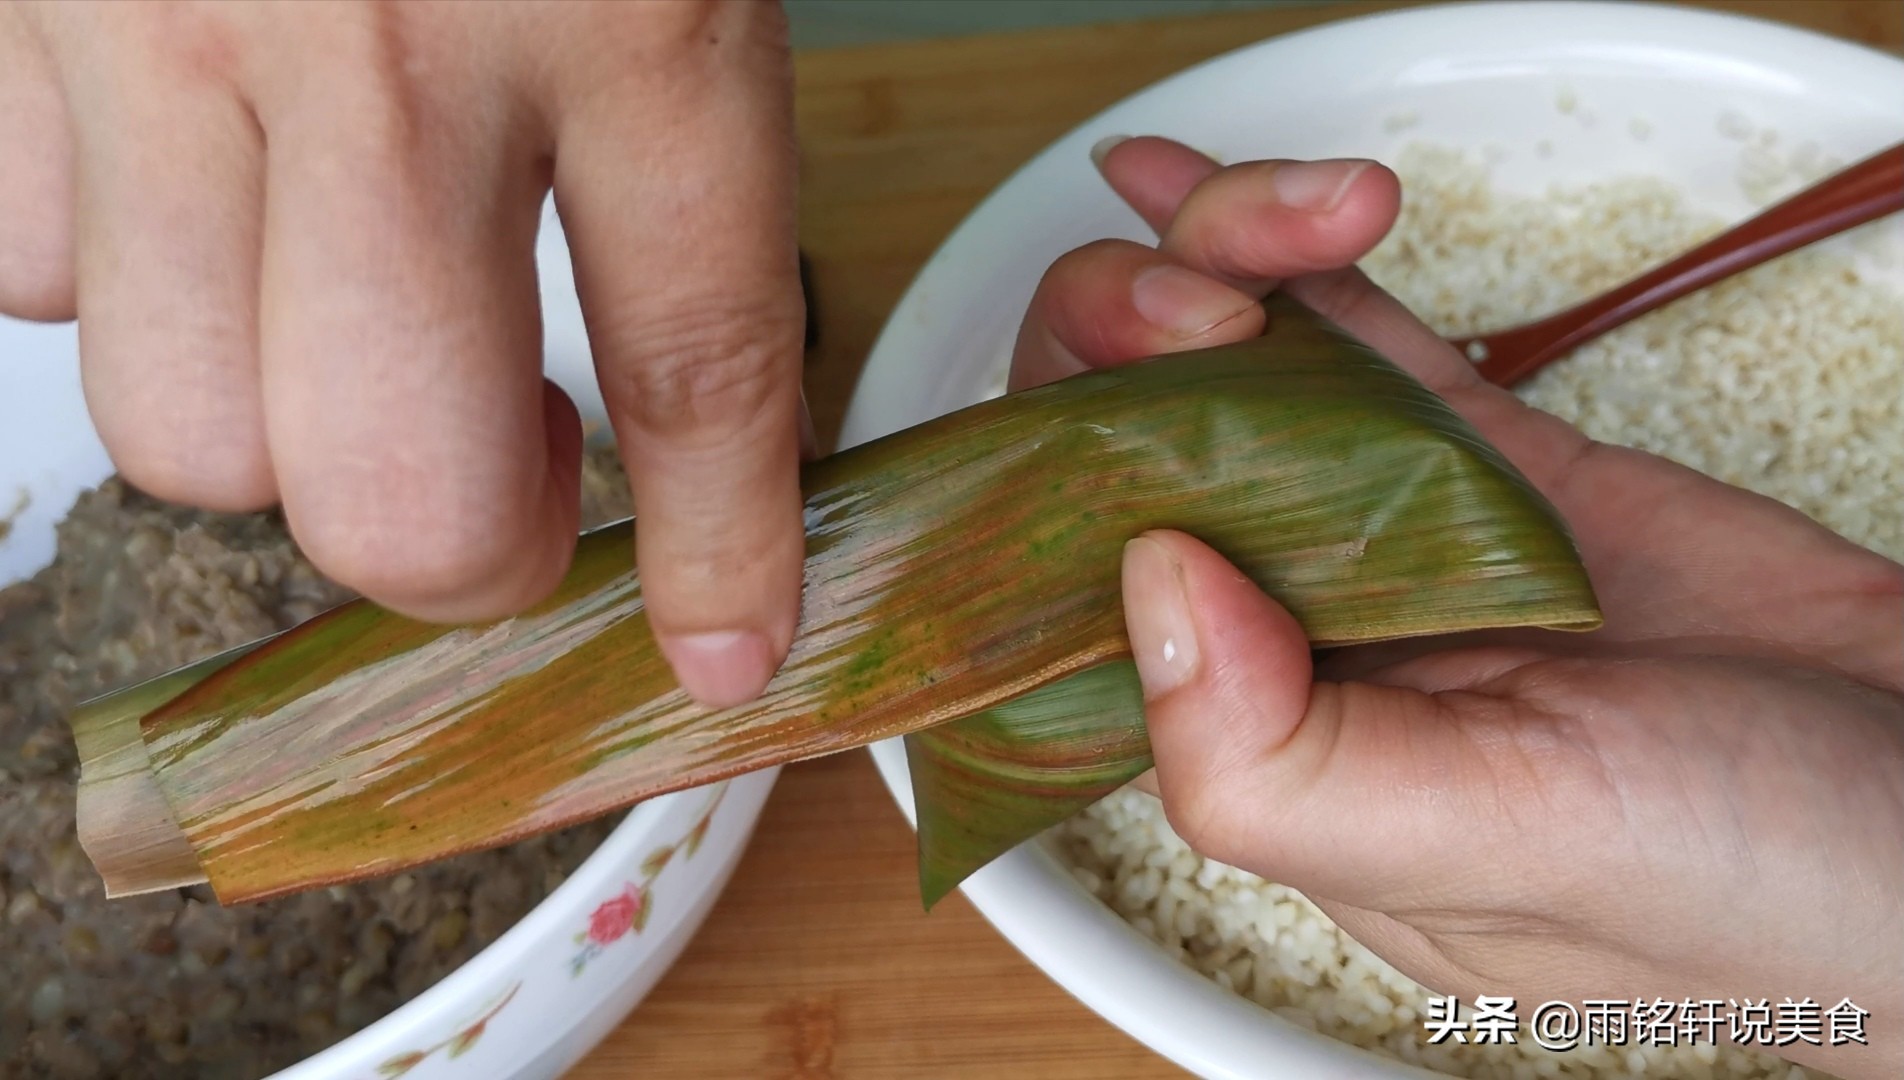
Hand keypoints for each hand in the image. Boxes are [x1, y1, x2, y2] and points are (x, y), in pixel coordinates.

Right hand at [0, 0, 807, 706]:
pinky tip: (206, 201)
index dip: (716, 553)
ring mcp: (160, 35)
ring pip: (191, 438)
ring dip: (286, 431)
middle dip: (466, 544)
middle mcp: (377, 50)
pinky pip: (37, 280)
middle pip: (396, 498)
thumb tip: (679, 394)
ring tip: (353, 312)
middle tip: (515, 462)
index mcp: (620, 11)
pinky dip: (122, 289)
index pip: (694, 373)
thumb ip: (669, 138)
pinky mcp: (9, 22)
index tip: (725, 642)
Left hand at [1012, 136, 1903, 1078]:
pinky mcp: (1492, 470)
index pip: (1068, 598)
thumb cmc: (1743, 895)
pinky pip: (1362, 347)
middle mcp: (1297, 640)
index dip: (1047, 470)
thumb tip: (1144, 577)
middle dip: (1128, 336)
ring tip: (1293, 211)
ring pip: (1239, 376)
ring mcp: (1391, 538)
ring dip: (1222, 265)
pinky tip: (1219, 188)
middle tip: (1206, 299)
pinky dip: (1292, 265)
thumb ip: (1278, 759)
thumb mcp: (1497, 847)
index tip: (1107, 384)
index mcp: (1253, 754)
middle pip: (1135, 454)